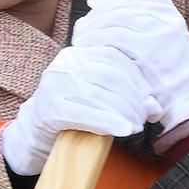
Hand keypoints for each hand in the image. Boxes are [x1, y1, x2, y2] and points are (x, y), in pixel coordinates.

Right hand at [2, 45, 160, 176]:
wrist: (33, 134)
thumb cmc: (71, 115)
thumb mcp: (97, 98)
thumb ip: (124, 96)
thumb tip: (155, 106)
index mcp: (78, 54)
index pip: (116, 59)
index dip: (138, 80)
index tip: (150, 102)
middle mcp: (66, 63)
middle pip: (111, 77)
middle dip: (133, 100)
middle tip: (144, 119)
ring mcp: (55, 84)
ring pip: (101, 95)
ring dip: (124, 113)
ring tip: (135, 127)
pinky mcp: (50, 107)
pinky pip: (86, 113)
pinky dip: (108, 122)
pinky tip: (122, 131)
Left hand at [73, 0, 188, 133]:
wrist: (186, 100)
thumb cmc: (167, 74)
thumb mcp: (166, 43)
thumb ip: (147, 24)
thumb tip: (110, 5)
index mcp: (171, 15)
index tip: (95, 2)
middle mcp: (168, 21)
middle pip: (125, 3)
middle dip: (98, 12)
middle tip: (82, 27)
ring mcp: (159, 36)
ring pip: (117, 17)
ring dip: (93, 25)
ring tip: (81, 38)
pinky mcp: (148, 53)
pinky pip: (115, 36)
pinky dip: (95, 37)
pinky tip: (86, 47)